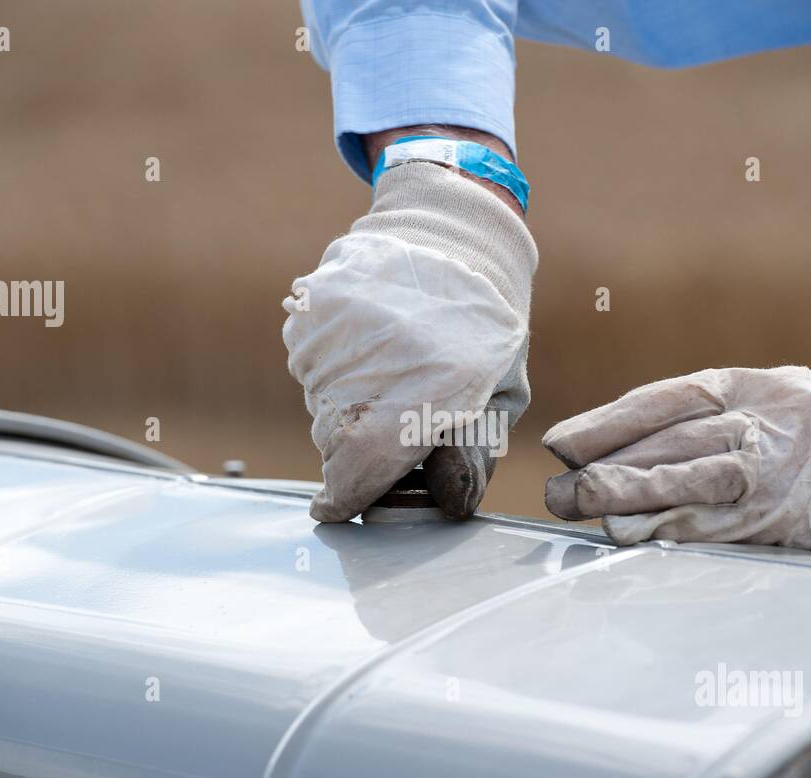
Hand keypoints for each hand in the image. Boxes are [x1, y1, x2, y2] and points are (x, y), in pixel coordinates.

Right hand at [283, 158, 536, 521]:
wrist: (454, 237)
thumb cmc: (486, 329)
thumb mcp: (501, 398)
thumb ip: (472, 458)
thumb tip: (446, 503)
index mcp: (435, 386)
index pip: (360, 466)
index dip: (345, 496)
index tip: (335, 506)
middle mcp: (378, 357)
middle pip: (336, 442)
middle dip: (359, 452)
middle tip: (394, 426)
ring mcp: (338, 329)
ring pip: (320, 404)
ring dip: (347, 408)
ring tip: (391, 375)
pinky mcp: (313, 308)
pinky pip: (309, 365)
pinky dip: (333, 370)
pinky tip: (372, 349)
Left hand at [543, 366, 810, 564]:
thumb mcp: (781, 396)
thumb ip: (716, 411)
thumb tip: (627, 441)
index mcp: (758, 386)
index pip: (668, 399)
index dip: (609, 422)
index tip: (561, 442)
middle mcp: (768, 423)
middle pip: (671, 444)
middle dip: (605, 468)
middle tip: (557, 491)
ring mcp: (783, 473)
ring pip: (693, 484)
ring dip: (631, 501)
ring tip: (584, 512)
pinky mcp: (795, 521)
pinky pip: (726, 528)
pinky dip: (676, 534)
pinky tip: (637, 539)